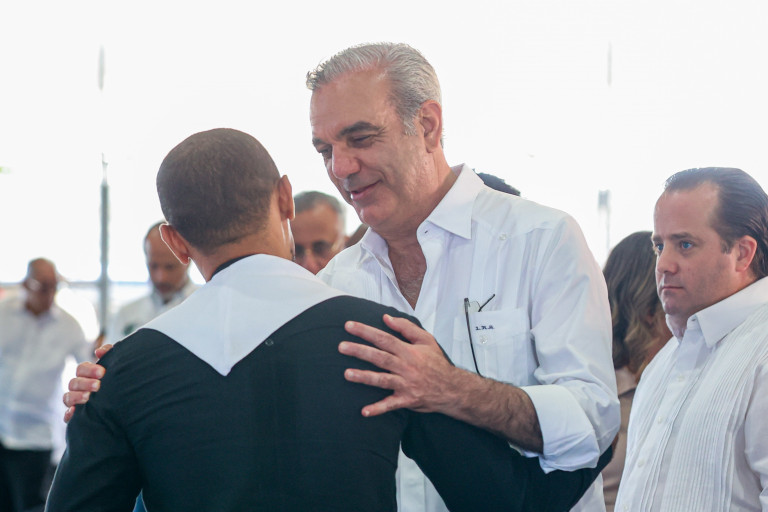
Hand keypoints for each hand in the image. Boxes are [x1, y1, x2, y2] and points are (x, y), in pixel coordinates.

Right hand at [62, 344, 111, 421]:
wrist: (126, 405)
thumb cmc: (118, 382)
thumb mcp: (115, 367)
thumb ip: (109, 353)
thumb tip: (99, 351)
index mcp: (87, 375)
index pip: (81, 368)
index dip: (89, 369)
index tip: (102, 372)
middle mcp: (79, 388)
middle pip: (73, 383)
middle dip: (85, 383)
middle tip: (98, 385)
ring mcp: (76, 402)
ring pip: (67, 398)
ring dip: (76, 397)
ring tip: (88, 397)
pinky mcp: (75, 417)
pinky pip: (67, 416)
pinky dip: (68, 414)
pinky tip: (74, 413)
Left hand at [339, 314, 459, 416]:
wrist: (452, 388)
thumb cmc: (437, 363)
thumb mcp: (426, 340)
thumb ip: (406, 328)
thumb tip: (386, 318)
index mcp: (409, 351)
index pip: (384, 338)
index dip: (366, 331)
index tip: (349, 326)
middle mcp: (406, 367)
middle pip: (380, 357)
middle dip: (360, 351)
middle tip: (341, 347)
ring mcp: (406, 384)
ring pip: (382, 379)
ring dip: (364, 377)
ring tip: (346, 374)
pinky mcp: (407, 399)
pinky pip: (391, 405)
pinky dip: (378, 409)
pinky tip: (364, 411)